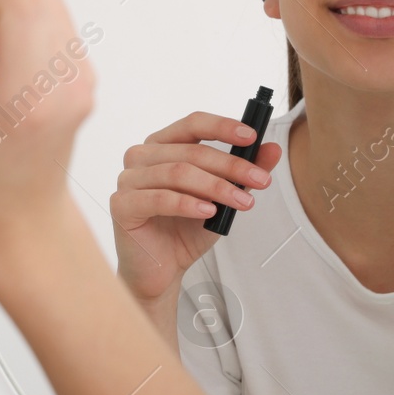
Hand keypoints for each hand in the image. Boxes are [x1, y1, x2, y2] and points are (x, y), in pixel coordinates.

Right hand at [111, 111, 282, 305]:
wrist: (161, 270)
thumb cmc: (185, 230)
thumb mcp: (222, 199)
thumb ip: (242, 174)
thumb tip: (272, 149)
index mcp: (163, 145)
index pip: (192, 124)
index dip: (223, 127)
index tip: (252, 138)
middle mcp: (141, 156)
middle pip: (190, 151)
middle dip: (231, 165)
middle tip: (260, 180)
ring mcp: (128, 179)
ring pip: (177, 173)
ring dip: (215, 186)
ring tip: (242, 201)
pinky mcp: (122, 205)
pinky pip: (159, 199)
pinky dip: (188, 204)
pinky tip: (209, 212)